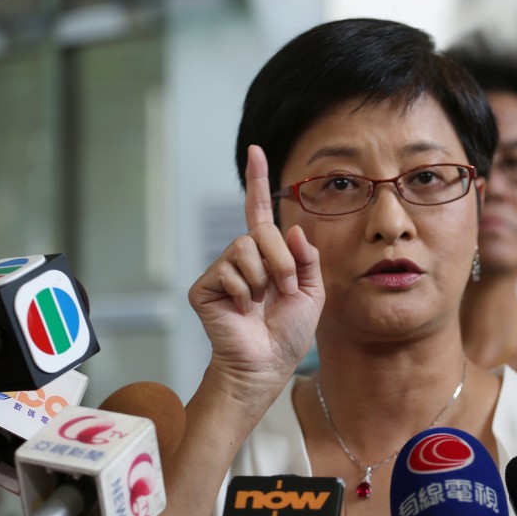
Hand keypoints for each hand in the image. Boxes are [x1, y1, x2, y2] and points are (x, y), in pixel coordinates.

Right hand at [188, 145, 323, 388]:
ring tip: (263, 302)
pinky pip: (228, 271)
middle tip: (283, 291)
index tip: (256, 151)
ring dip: (264, 277)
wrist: (267, 364)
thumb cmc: (288, 332)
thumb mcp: (312, 291)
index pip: (261, 211)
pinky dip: (244, 292)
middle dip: (281, 262)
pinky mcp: (204, 287)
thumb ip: (306, 257)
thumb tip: (291, 228)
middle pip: (260, 232)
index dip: (258, 181)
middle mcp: (242, 257)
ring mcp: (221, 270)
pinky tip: (242, 310)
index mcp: (267, 255)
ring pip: (245, 248)